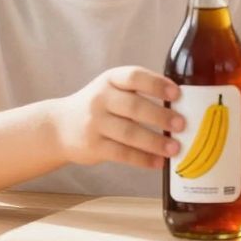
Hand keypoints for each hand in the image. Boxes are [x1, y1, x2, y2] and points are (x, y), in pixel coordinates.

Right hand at [53, 66, 182, 170]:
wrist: (59, 127)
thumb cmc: (98, 106)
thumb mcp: (111, 89)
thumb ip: (138, 93)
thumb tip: (180, 107)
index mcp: (110, 79)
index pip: (134, 77)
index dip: (156, 84)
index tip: (176, 93)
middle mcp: (100, 99)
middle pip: (134, 107)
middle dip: (160, 116)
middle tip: (182, 124)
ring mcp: (95, 123)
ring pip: (129, 133)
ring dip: (155, 142)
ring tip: (175, 148)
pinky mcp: (93, 146)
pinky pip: (122, 154)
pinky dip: (143, 159)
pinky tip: (158, 163)